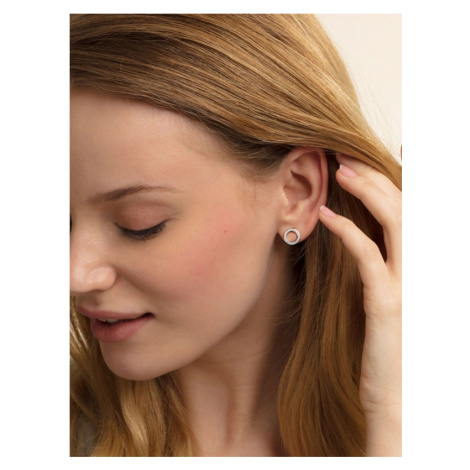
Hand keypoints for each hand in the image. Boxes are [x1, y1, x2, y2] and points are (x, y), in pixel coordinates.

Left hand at [318, 153, 401, 455]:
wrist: (400, 396)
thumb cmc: (390, 347)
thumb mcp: (390, 299)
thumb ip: (382, 265)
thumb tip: (365, 240)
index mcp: (422, 265)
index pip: (416, 210)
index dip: (407, 177)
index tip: (398, 150)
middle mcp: (424, 268)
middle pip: (405, 206)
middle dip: (377, 175)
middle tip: (347, 155)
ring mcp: (410, 283)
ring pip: (395, 222)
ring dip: (369, 191)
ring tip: (341, 171)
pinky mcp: (388, 303)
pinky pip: (369, 258)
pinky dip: (349, 233)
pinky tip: (328, 218)